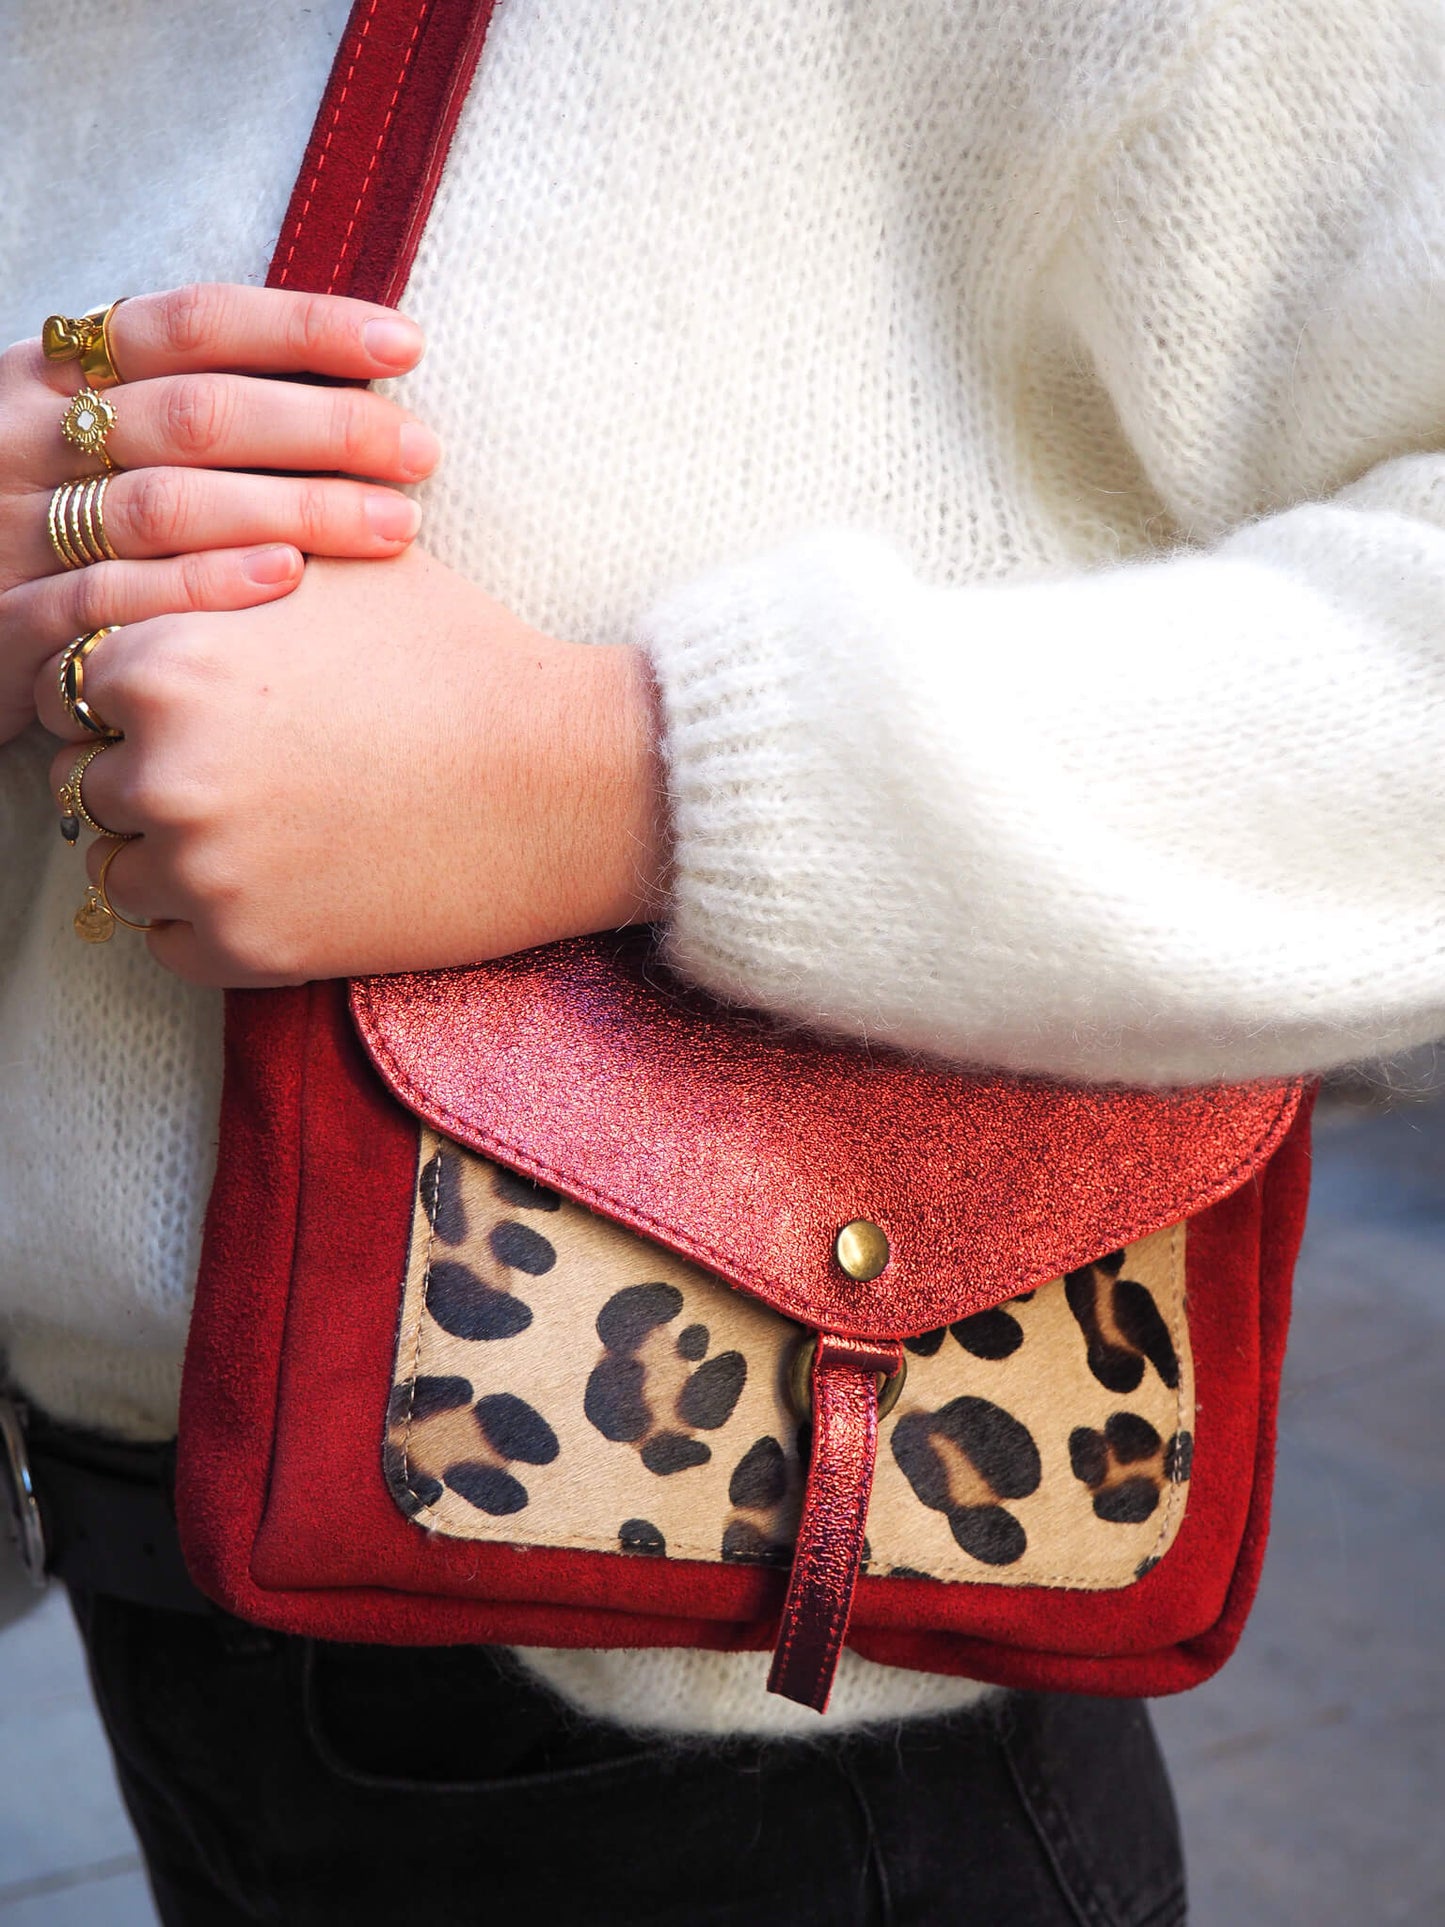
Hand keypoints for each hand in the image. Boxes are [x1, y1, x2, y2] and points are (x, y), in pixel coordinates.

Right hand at [0, 283, 440, 743]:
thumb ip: (185, 405)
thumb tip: (348, 378)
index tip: (407, 343)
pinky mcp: (9, 620)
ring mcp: (11, 528)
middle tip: (422, 453)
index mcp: (56, 372)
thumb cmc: (48, 522)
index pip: (192, 323)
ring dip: (295, 510)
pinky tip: (290, 580)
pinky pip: (114, 596)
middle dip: (325, 428)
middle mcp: (27, 436)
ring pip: (166, 505)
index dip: (303, 327)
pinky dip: (207, 584)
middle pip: (197, 414)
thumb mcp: (91, 437)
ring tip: (396, 526)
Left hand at [38, 551, 669, 985]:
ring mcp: (201, 870)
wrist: (566, 782)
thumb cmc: (464, 661)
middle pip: (90, 780)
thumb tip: (172, 540)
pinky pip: (167, 944)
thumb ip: (229, 556)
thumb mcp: (341, 567)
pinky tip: (284, 883)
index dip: (142, 694)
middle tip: (247, 771)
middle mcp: (164, 770)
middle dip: (152, 774)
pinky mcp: (245, 951)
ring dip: (172, 853)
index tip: (207, 706)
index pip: (76, 688)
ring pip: (119, 868)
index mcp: (167, 662)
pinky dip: (210, 920)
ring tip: (266, 829)